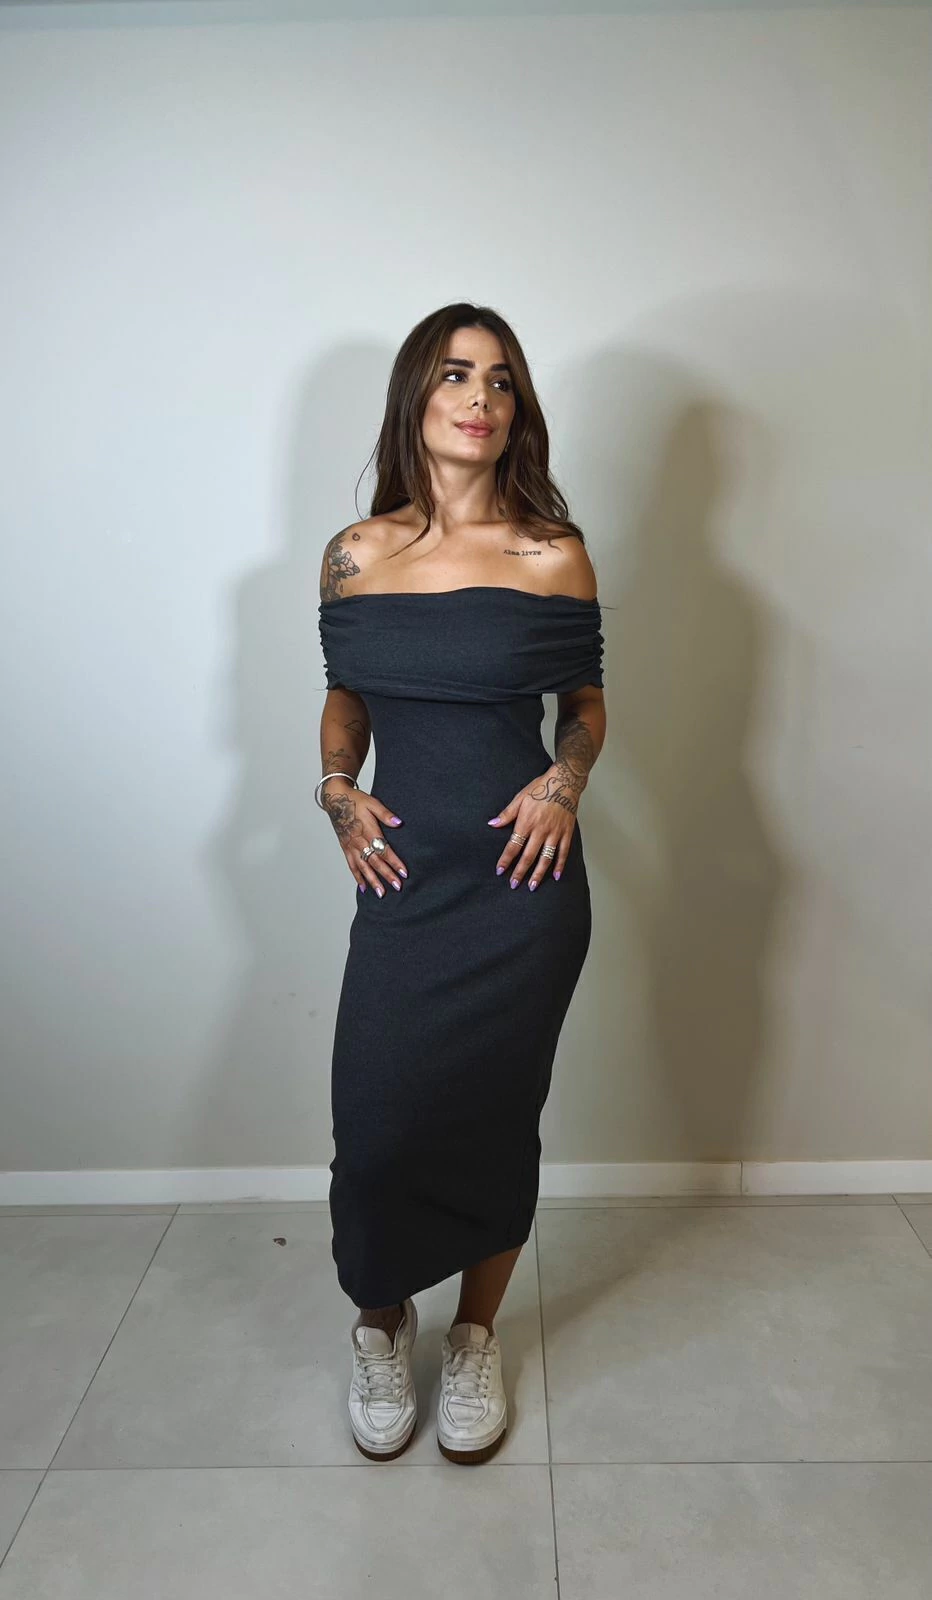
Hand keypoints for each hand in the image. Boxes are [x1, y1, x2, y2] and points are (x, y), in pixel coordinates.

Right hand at [322, 779, 405, 897]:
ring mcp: (351, 846)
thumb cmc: (356, 801)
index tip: (404, 872)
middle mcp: (358, 841)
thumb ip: (385, 814)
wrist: (335, 800)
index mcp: (367, 830)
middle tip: (397, 887)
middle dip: (387, 875)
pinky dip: (358, 877)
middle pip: (374, 861)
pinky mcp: (345, 849)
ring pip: (363, 867)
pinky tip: (364, 887)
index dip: (394, 861)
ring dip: (373, 881)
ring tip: (381, 893)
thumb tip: (399, 822)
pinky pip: (352, 866)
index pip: (383, 849)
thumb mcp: (372, 803)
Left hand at [487, 763, 583, 888]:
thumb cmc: (541, 788)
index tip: (500, 871)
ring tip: (532, 886)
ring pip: (546, 858)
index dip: (506, 860)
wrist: (565, 782)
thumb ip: (507, 814)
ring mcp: (555, 833)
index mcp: (527, 822)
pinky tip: (555, 876)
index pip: (513, 846)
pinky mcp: (566, 833)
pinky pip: (563, 853)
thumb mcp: (520, 798)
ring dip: (538, 874)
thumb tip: (492, 824)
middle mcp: (540, 831)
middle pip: (528, 856)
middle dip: (520, 872)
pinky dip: (559, 865)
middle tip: (513, 885)